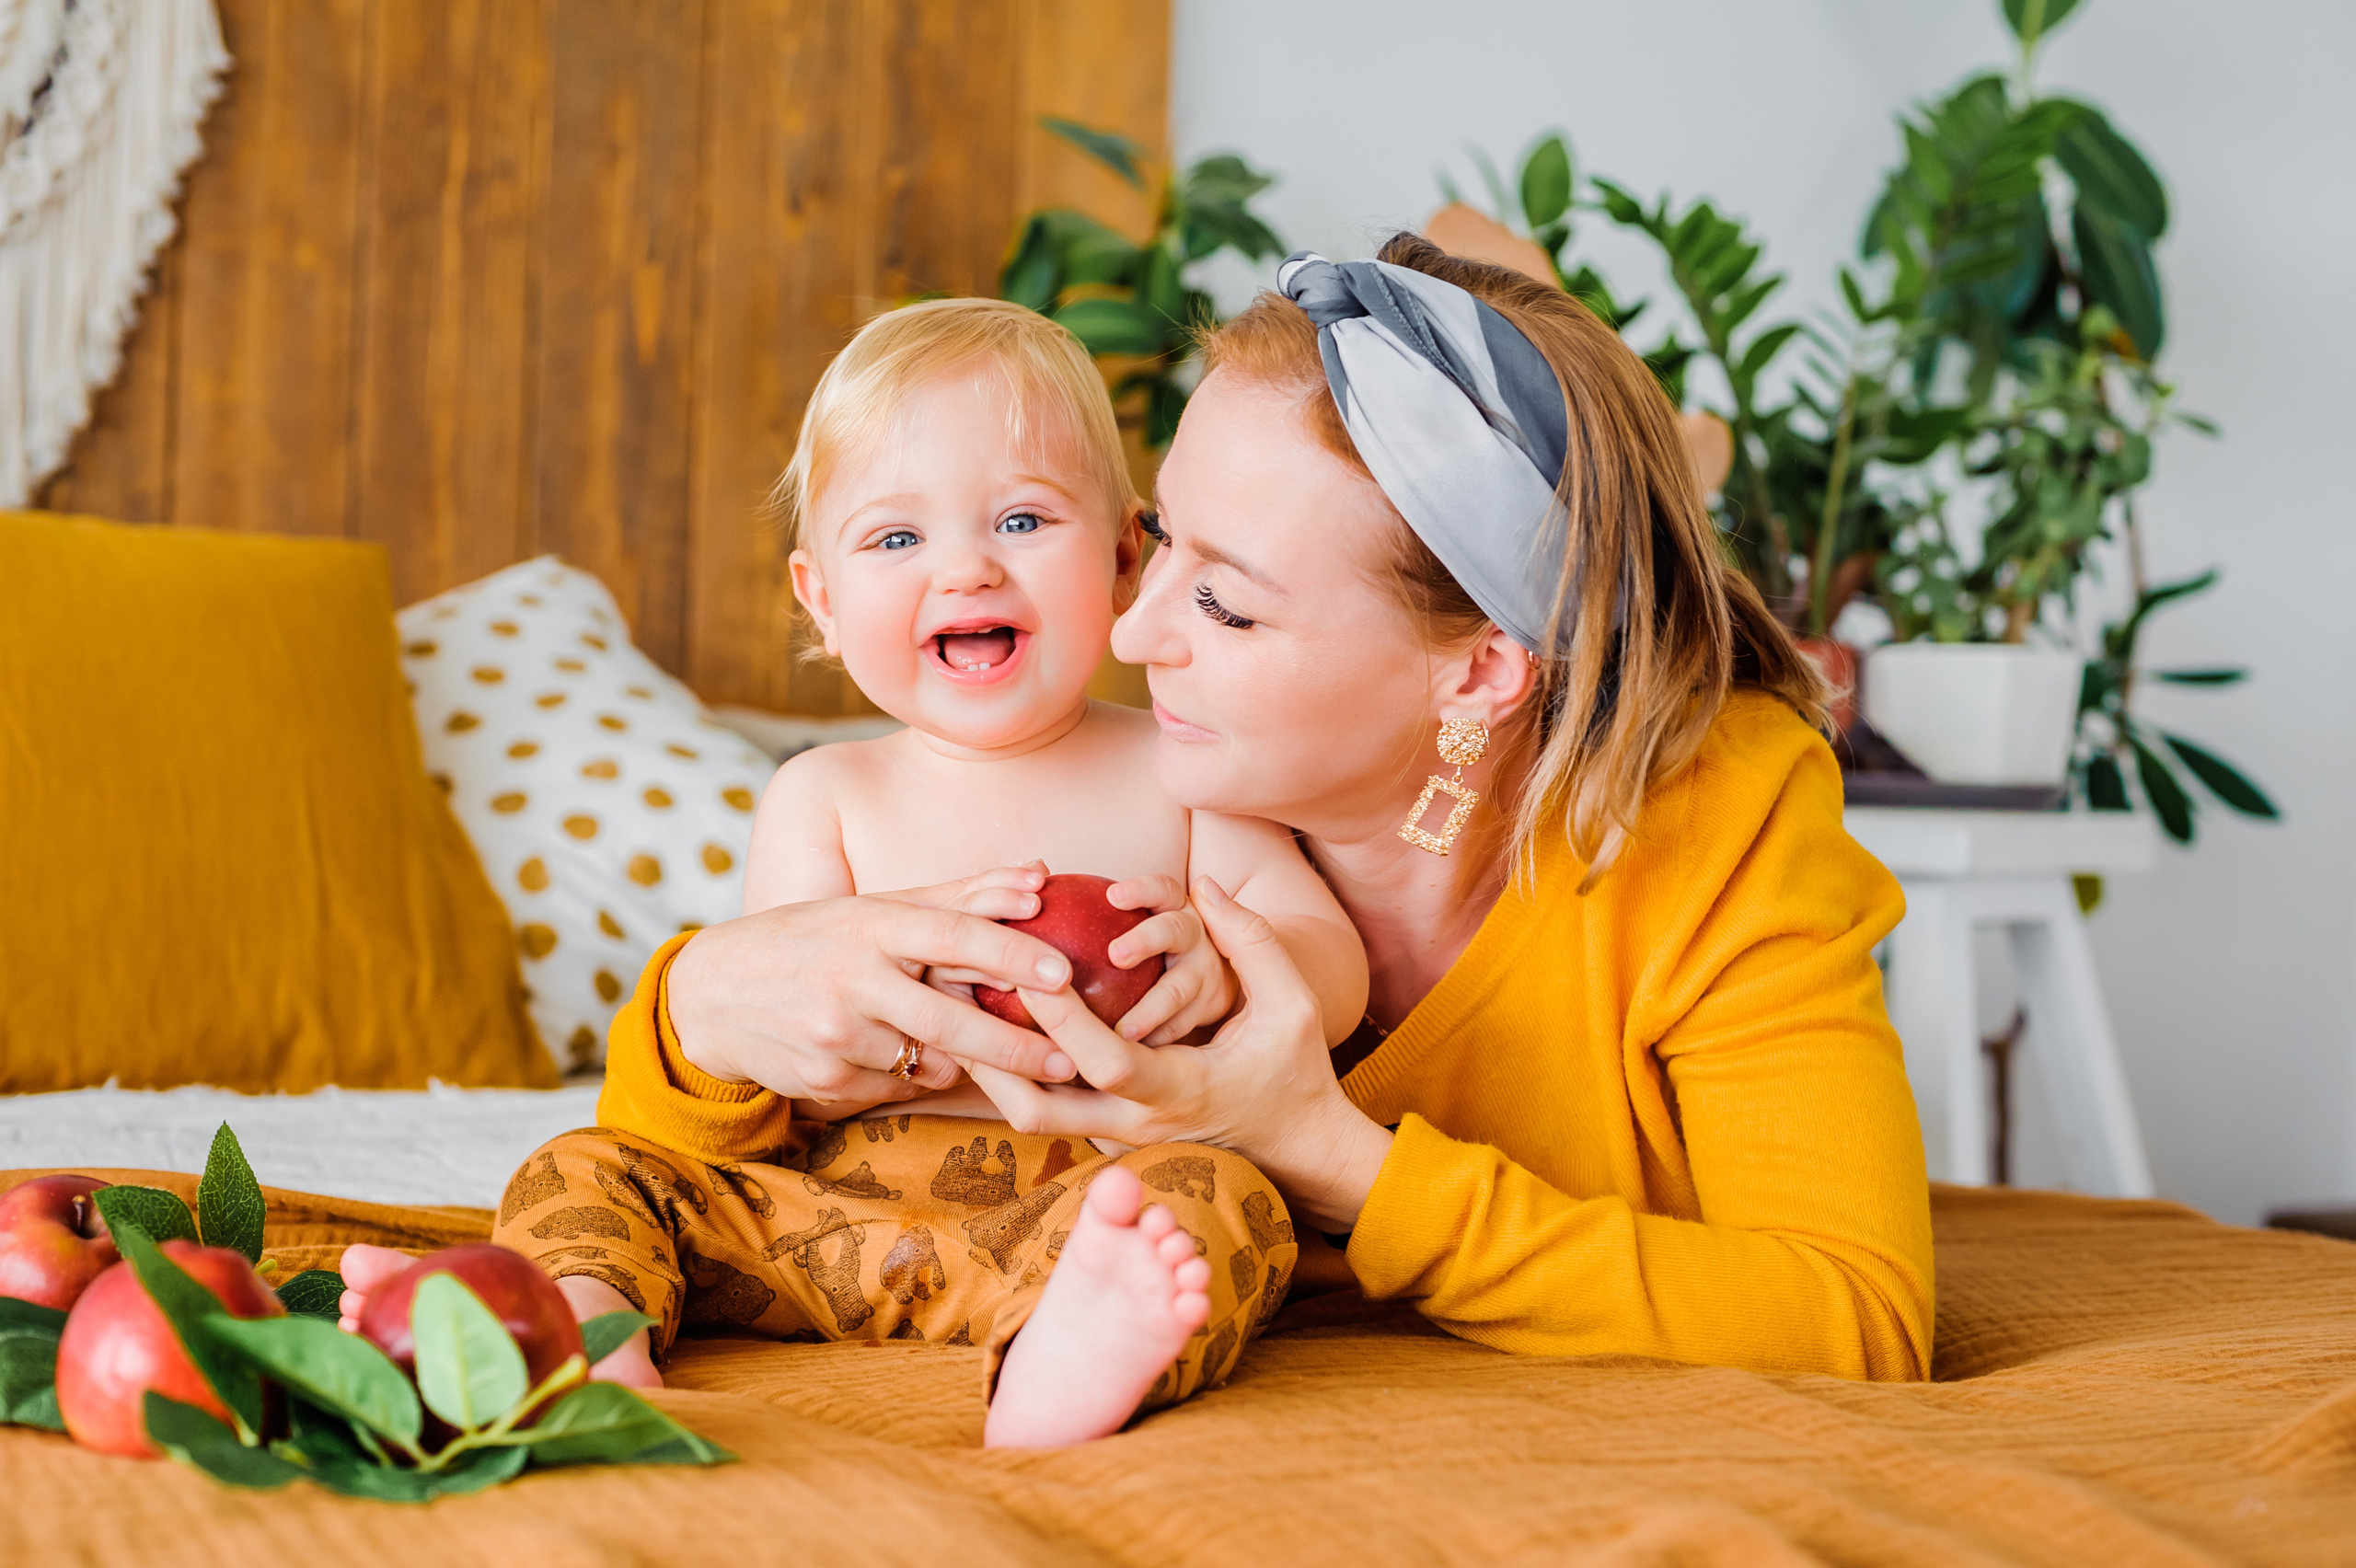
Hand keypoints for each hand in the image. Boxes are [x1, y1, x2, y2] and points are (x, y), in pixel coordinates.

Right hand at [666, 865, 1080, 1106]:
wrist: (714, 994)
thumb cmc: (814, 939)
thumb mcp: (874, 910)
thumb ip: (960, 896)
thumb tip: (1041, 877)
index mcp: (867, 925)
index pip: (951, 936)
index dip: (1011, 955)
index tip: (1063, 975)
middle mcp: (849, 979)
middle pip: (948, 1020)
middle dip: (1016, 1046)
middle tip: (1071, 1059)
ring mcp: (834, 1035)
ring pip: (929, 1062)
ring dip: (964, 1061)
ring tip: (985, 1051)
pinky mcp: (823, 1082)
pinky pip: (898, 1088)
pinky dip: (916, 1077)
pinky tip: (899, 1056)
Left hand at [965, 877, 1393, 1232]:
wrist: (1297, 1145)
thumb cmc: (1297, 1070)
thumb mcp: (1294, 1004)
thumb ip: (1253, 942)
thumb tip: (1210, 885)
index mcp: (1181, 1090)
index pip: (1108, 1061)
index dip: (1064, 1020)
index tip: (1032, 972)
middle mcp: (1139, 1122)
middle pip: (1042, 1109)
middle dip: (994, 1059)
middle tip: (962, 1000)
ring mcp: (1118, 1134)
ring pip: (1033, 1117)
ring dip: (993, 1070)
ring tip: (960, 1012)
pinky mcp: (1109, 1131)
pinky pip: (1048, 1107)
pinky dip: (1015, 1074)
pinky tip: (993, 1026)